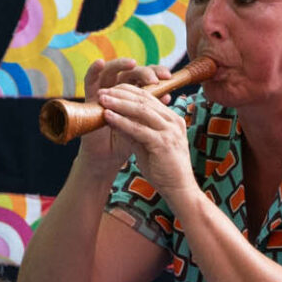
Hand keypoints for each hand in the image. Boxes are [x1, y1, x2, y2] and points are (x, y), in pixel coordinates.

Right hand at [77, 57, 158, 170]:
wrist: (109, 157)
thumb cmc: (128, 141)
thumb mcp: (143, 125)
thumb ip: (151, 111)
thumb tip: (168, 96)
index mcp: (134, 94)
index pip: (145, 77)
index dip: (156, 72)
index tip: (168, 76)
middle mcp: (119, 90)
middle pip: (131, 72)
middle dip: (143, 72)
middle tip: (153, 78)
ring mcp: (104, 92)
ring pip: (111, 71)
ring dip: (121, 65)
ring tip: (131, 63)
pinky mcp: (90, 97)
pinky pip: (90, 80)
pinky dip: (93, 70)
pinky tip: (100, 62)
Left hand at [97, 73, 194, 197]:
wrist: (179, 190)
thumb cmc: (164, 171)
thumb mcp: (147, 146)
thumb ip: (135, 132)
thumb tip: (116, 119)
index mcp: (172, 119)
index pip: (149, 98)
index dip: (128, 92)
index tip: (110, 91)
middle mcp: (173, 121)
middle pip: (144, 100)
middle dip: (121, 94)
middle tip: (103, 91)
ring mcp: (170, 131)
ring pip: (141, 110)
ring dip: (119, 103)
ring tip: (102, 99)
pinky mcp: (163, 143)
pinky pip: (138, 128)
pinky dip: (121, 121)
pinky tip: (108, 116)